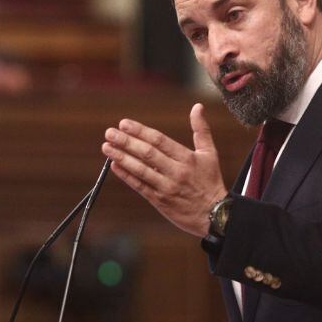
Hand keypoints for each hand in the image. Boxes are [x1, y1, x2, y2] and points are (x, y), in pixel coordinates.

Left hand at [102, 103, 227, 236]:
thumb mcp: (210, 153)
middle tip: (109, 132)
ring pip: (141, 170)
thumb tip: (197, 107)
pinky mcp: (160, 201)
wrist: (215, 215)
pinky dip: (126, 176)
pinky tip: (114, 166)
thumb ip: (201, 129)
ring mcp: (166, 187)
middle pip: (147, 154)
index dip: (140, 131)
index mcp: (187, 158)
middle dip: (126, 142)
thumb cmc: (211, 181)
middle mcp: (176, 172)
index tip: (124, 124)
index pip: (159, 140)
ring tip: (107, 147)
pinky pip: (140, 186)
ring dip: (122, 157)